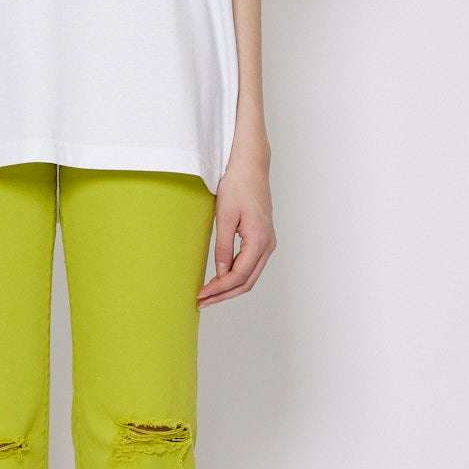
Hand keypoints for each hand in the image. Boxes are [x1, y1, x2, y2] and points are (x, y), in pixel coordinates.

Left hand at [197, 152, 276, 306]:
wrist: (250, 166)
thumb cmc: (238, 186)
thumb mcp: (225, 216)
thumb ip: (223, 247)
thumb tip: (221, 273)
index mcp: (260, 240)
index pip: (239, 276)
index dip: (219, 289)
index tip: (201, 295)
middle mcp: (268, 245)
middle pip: (247, 282)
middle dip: (223, 295)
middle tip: (201, 302)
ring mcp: (267, 243)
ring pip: (250, 277)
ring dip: (229, 288)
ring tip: (208, 295)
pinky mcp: (262, 240)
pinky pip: (251, 266)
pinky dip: (236, 277)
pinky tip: (220, 279)